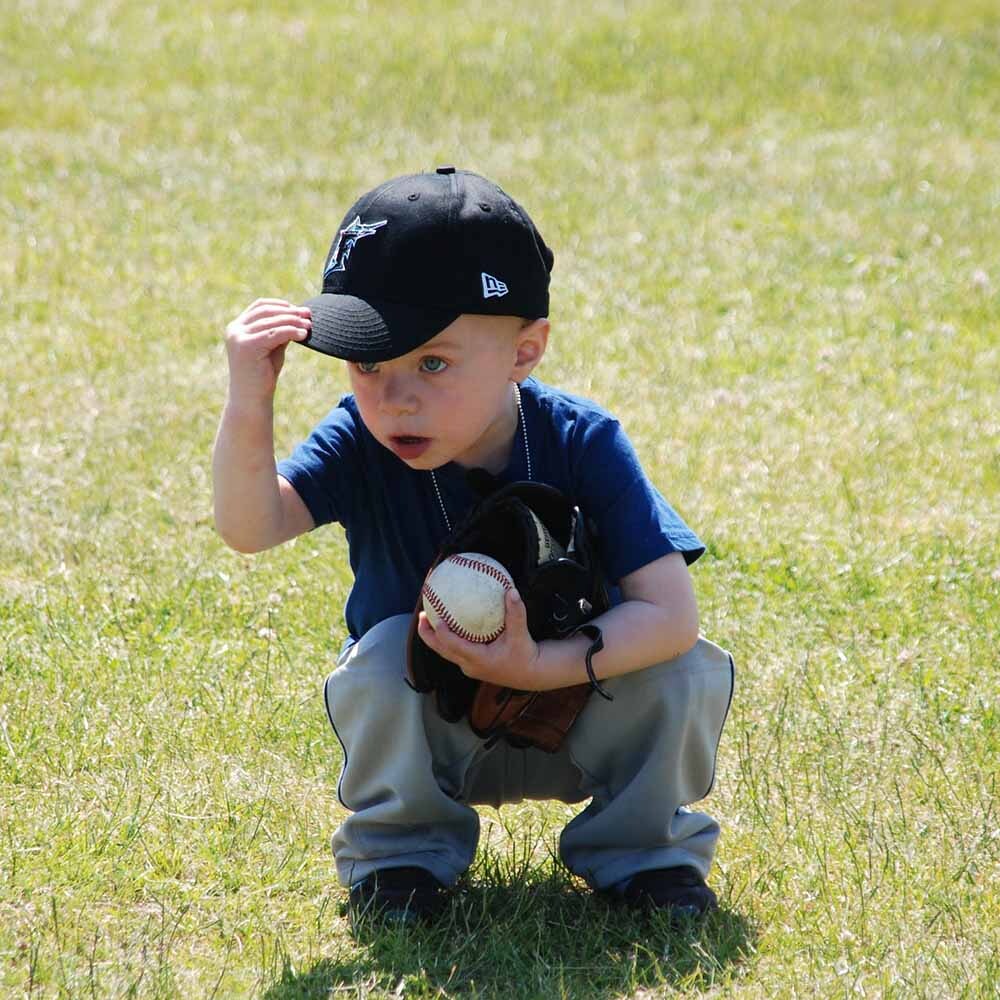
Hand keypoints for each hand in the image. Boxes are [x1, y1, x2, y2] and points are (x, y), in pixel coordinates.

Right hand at [224, 298, 311, 402]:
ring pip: (272, 322)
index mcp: (237, 327)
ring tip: (309, 325)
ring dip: (293, 321)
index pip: (260, 306)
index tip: (299, 309)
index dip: (281, 305)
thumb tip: (299, 315)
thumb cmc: (262, 376)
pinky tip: (303, 335)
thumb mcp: (272, 347)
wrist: (251, 400)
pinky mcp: (247, 347)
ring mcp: (239, 337)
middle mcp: (235, 330)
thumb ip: (279, 331)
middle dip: (290, 312)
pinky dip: (291, 331)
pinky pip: (275, 333)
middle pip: (267, 311)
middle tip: (309, 315)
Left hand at [417, 588, 545, 690]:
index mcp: (478, 659)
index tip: (435, 618)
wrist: (531, 674)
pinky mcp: (472, 665)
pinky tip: (448, 624)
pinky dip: (447, 638)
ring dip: (434, 637)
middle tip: (421, 616)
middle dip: (427, 635)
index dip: (442, 633)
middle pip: (442, 650)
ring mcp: (469, 667)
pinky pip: (454, 650)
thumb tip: (512, 591)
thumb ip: (516, 613)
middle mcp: (470, 665)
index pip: (453, 646)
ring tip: (427, 619)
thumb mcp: (522, 634)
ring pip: (445, 652)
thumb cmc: (525, 655)